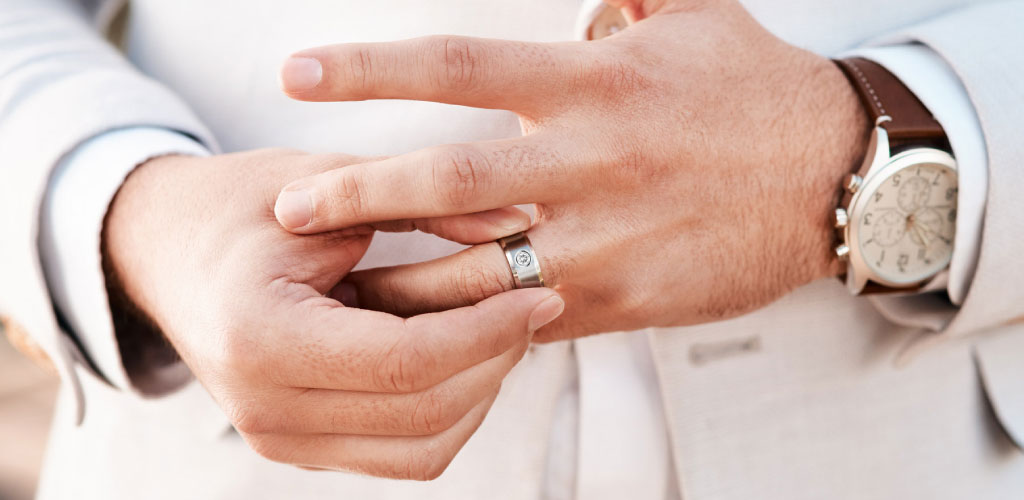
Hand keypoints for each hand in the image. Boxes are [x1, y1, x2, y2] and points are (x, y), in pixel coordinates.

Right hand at [104, 150, 563, 478]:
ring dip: (479, 392)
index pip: (406, 362)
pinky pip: (401, 453)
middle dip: (495, 359)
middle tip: (529, 303)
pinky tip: (460, 352)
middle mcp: (265, 408)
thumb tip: (521, 222)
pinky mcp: (299, 448)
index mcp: (262, 338)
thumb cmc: (239, 206)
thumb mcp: (325, 181)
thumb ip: (423, 201)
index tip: (540, 293)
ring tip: (496, 327)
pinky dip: (448, 410)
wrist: (166, 251)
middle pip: (424, 414)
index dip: (488, 331)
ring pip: (423, 450)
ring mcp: (278, 439)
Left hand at [274, 0, 867, 340]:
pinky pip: (530, 318)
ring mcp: (605, 238)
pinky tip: (433, 330)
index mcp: (592, 87)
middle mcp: (589, 163)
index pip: (458, 68)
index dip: (370, 70)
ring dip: (402, 283)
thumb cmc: (756, 92)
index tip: (299, 74)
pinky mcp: (622, 298)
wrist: (837, 177)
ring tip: (341, 292)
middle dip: (358, 197)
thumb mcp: (690, 16)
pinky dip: (477, 324)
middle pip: (447, 184)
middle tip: (290, 211)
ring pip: (477, 273)